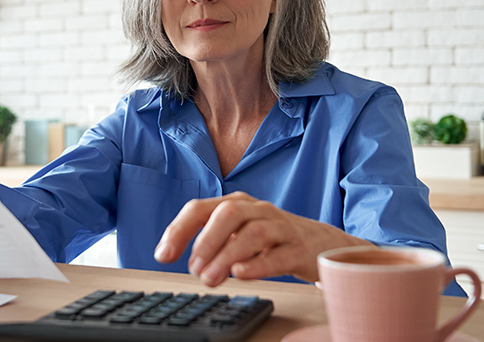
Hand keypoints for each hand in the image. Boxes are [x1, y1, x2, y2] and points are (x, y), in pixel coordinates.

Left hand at [153, 191, 370, 285]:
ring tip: (211, 278)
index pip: (200, 208)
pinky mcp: (299, 249)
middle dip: (206, 240)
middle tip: (193, 269)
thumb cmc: (271, 238)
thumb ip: (209, 241)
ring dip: (227, 255)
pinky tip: (241, 273)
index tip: (163, 255)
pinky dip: (258, 264)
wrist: (320, 243)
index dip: (179, 230)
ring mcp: (281, 227)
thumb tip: (177, 256)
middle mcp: (258, 210)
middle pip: (228, 213)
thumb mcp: (237, 233)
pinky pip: (279, 254)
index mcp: (237, 204)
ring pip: (253, 233)